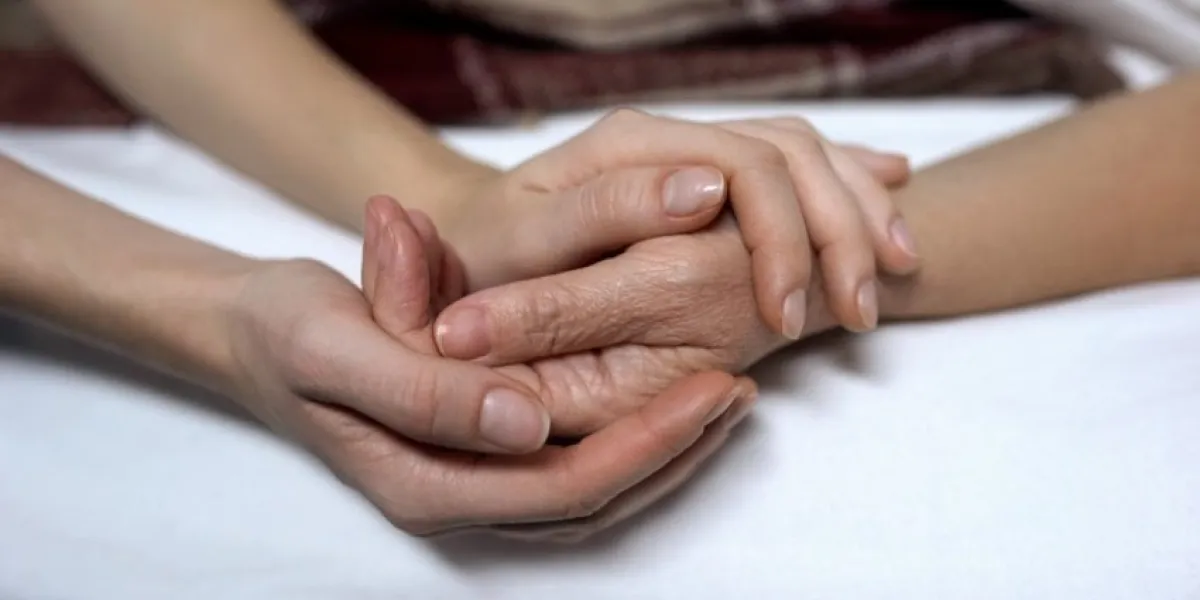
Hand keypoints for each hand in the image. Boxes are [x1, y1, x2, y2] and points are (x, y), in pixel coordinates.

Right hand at [221, 196, 755, 538]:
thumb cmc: (288, 330)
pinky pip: (572, 463)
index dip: (644, 445)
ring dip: (663, 449)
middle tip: (737, 389)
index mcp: (422, 481)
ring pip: (591, 491)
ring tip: (725, 396)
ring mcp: (470, 481)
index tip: (709, 389)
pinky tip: (667, 395)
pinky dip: (628, 435)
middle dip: (673, 451)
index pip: (562, 485)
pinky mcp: (479, 453)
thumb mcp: (339, 342)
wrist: (254, 331)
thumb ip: (425, 388)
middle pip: (592, 500)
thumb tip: (524, 418)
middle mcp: (455, 497)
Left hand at [435, 110, 917, 337]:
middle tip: (864, 312)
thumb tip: (706, 189)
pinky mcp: (714, 174)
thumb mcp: (527, 244)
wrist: (478, 235)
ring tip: (900, 271)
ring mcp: (698, 150)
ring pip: (809, 155)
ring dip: (860, 210)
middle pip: (793, 155)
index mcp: (633, 144)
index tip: (788, 316)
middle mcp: (675, 136)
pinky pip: (802, 162)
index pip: (745, 165)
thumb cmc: (493, 253)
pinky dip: (851, 182)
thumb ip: (603, 215)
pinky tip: (892, 190)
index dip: (783, 237)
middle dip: (841, 231)